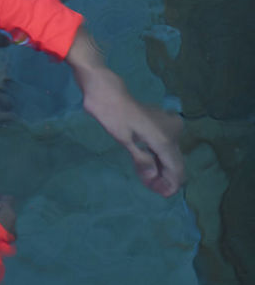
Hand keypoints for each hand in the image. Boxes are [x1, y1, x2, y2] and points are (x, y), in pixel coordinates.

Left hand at [76, 66, 184, 196]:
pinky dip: (157, 156)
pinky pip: (164, 145)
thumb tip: (152, 178)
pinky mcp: (162, 123)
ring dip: (161, 168)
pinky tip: (148, 166)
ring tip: (150, 181)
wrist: (107, 91)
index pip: (176, 168)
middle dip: (165, 177)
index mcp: (164, 138)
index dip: (170, 184)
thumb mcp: (124, 139)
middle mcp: (172, 132)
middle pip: (174, 162)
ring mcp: (169, 126)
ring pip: (170, 154)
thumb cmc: (112, 114)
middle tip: (153, 189)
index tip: (161, 194)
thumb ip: (141, 160)